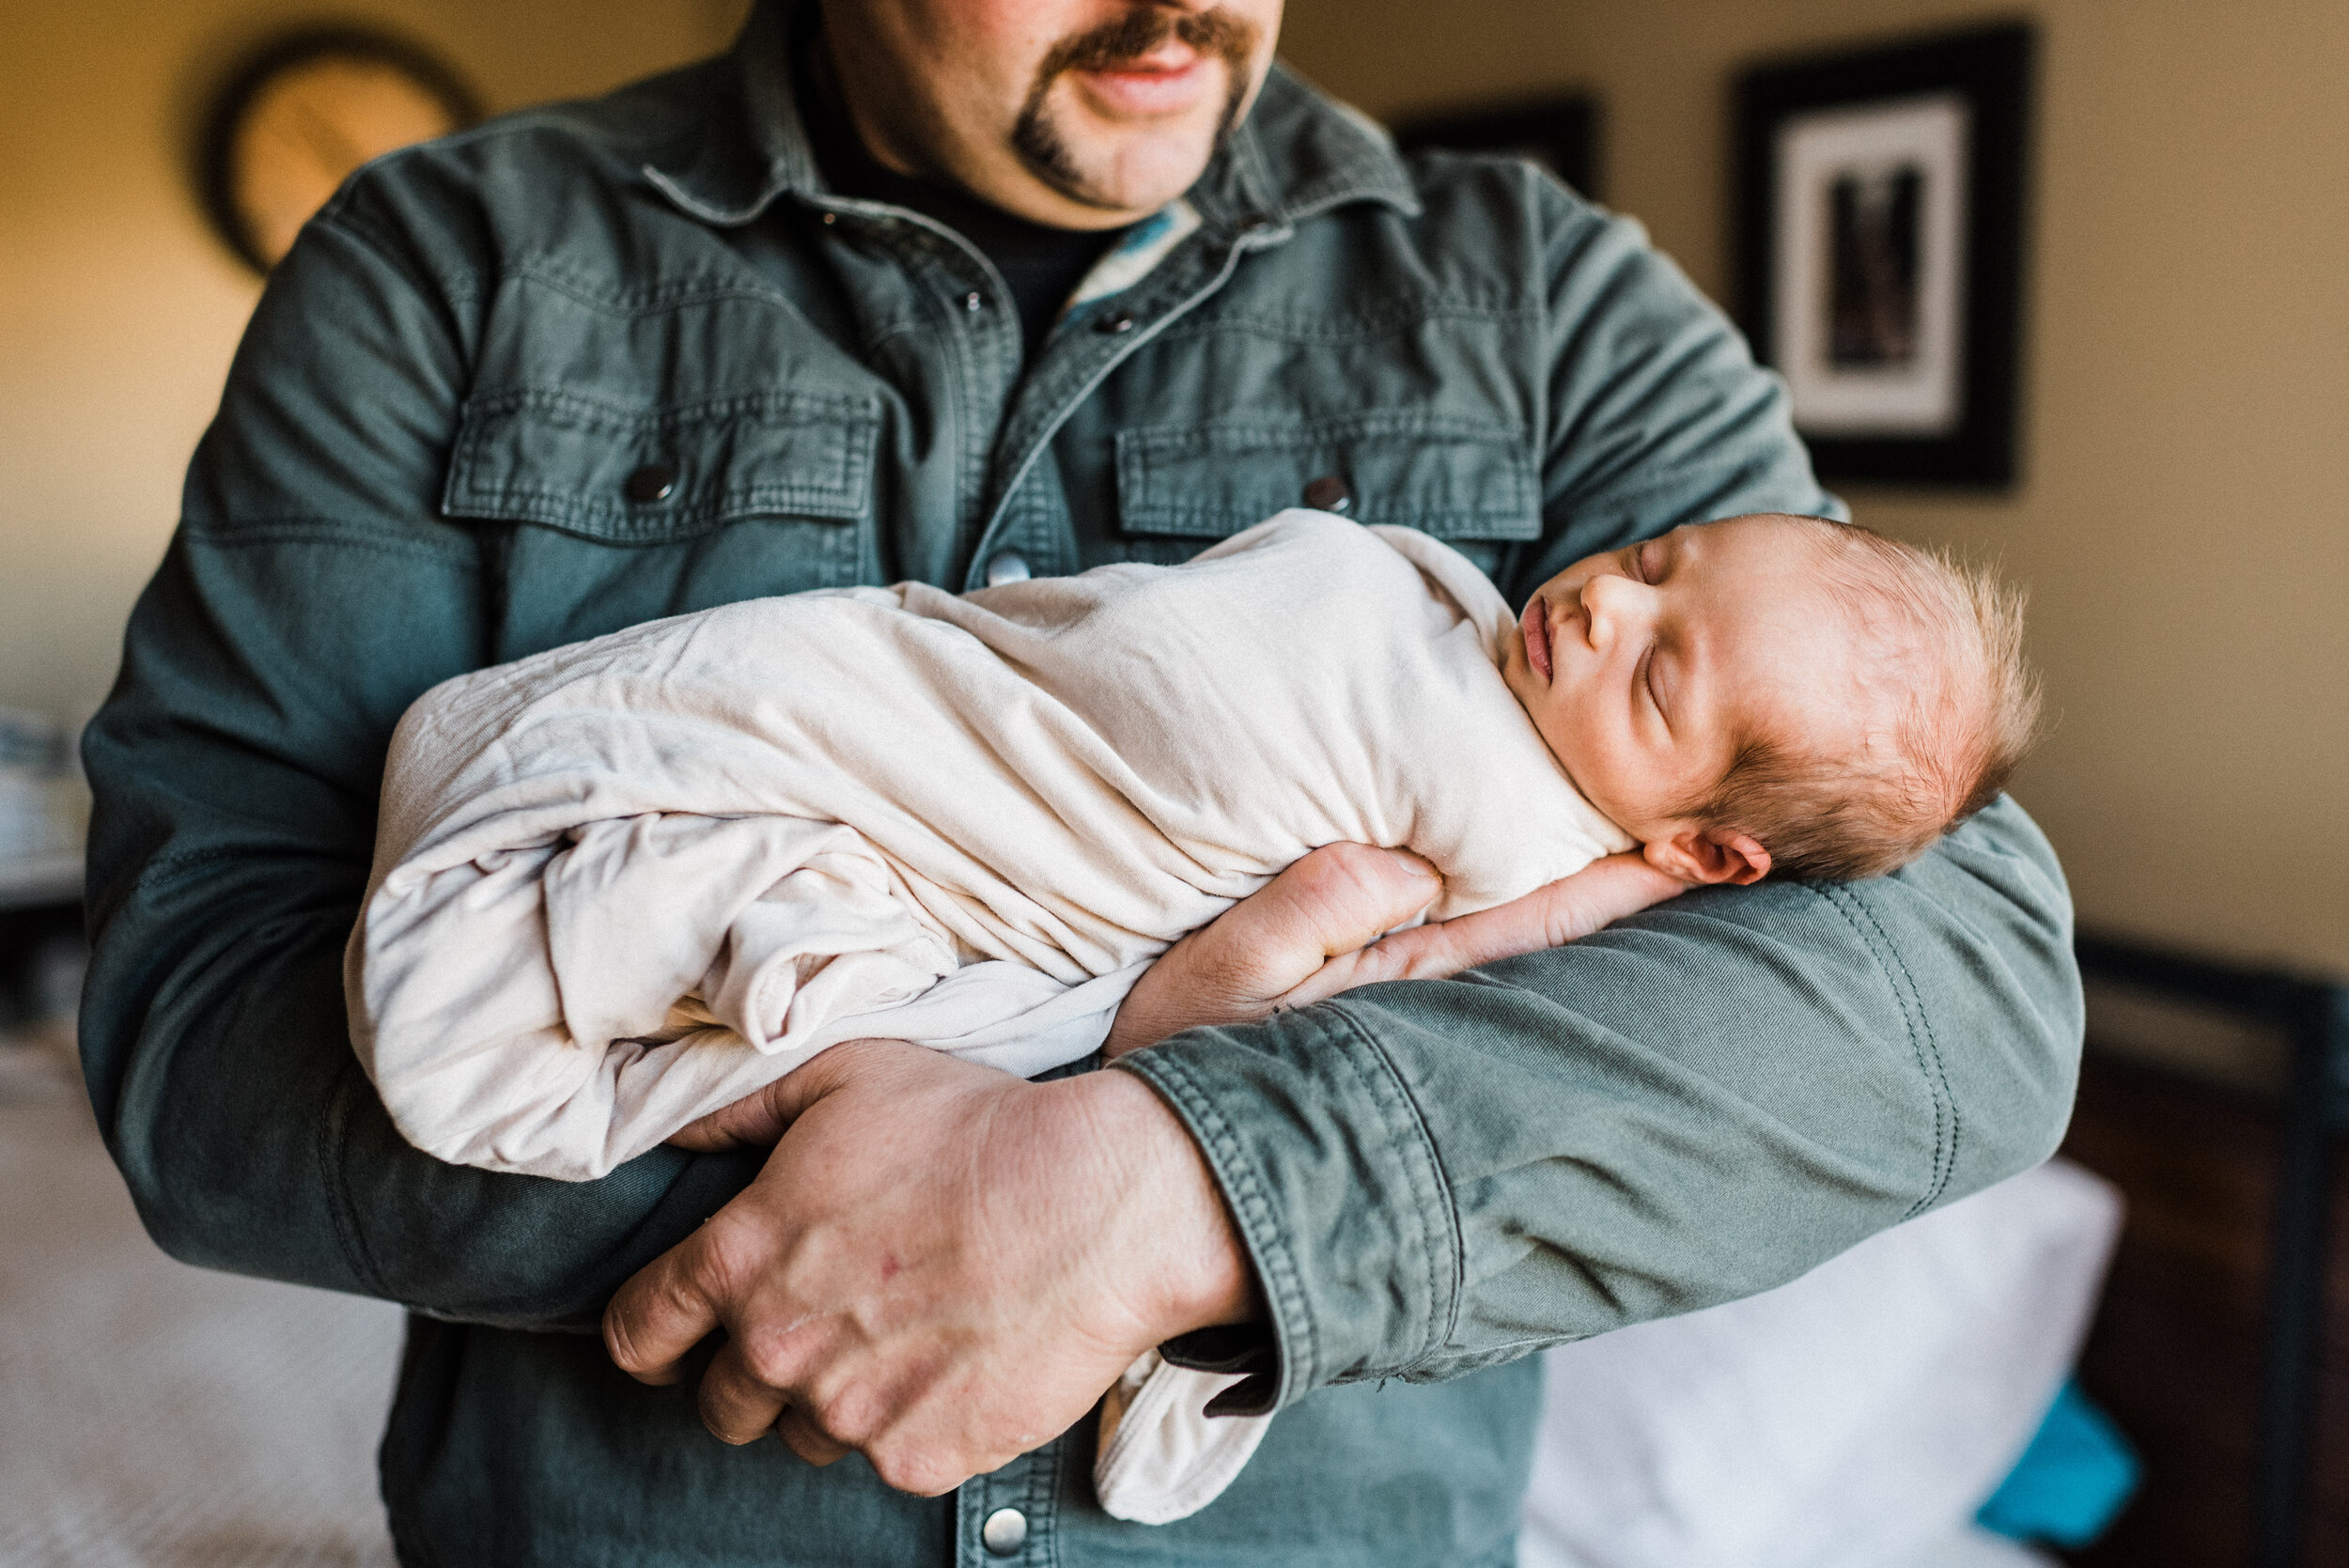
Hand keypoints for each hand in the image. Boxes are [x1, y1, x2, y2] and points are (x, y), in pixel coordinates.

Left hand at [606, 1037, 1253, 1494]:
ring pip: (808, 1434)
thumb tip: (674, 1131)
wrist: (1101, 1201)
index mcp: (742, 1258)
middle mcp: (778, 1348)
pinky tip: (957, 1359)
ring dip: (836, 1397)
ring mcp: (848, 1414)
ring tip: (904, 1331)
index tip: (676, 1336)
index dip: (650, 1337)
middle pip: (721, 1405)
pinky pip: (888, 1458)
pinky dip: (913, 1421)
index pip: (637, 1334)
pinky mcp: (917, 1458)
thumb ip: (739, 1107)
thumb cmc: (976, 1128)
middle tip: (823, 1323)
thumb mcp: (845, 1074)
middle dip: (754, 1371)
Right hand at [1104, 845, 1685, 1056]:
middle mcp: (1433, 1019)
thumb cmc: (1175, 1076)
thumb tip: (1418, 859)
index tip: (1696, 842)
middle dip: (1635, 911)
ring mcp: (1418, 1047)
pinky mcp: (1393, 1071)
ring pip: (1538, 984)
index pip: (1544, 918)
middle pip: (1562, 952)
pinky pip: (1496, 1013)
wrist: (1144, 1193)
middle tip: (1723, 861)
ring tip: (1673, 902)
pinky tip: (1578, 976)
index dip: (1620, 880)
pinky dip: (1550, 985)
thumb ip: (1318, 902)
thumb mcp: (1226, 970)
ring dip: (1603, 945)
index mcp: (1409, 983)